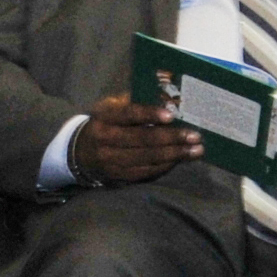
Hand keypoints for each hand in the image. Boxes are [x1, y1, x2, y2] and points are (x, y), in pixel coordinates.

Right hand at [74, 93, 201, 185]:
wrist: (80, 152)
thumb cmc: (105, 122)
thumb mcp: (111, 107)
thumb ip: (133, 102)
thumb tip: (165, 100)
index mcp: (104, 117)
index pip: (127, 114)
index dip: (149, 114)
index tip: (170, 116)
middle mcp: (105, 140)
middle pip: (142, 140)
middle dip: (171, 138)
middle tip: (195, 136)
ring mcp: (111, 161)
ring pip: (147, 158)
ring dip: (175, 155)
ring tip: (196, 150)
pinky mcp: (118, 176)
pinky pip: (146, 172)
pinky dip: (165, 166)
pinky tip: (180, 160)